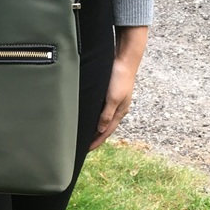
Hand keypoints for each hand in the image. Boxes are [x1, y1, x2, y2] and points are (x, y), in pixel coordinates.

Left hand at [90, 26, 148, 151]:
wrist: (125, 59)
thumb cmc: (119, 77)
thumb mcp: (112, 98)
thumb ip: (106, 114)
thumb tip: (100, 129)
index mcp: (119, 111)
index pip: (106, 131)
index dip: (97, 141)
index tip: (86, 150)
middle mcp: (118, 108)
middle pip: (105, 127)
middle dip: (95, 137)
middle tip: (84, 145)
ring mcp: (115, 101)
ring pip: (103, 119)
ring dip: (95, 127)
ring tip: (85, 134)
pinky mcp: (110, 94)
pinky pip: (102, 110)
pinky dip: (95, 117)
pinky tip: (89, 117)